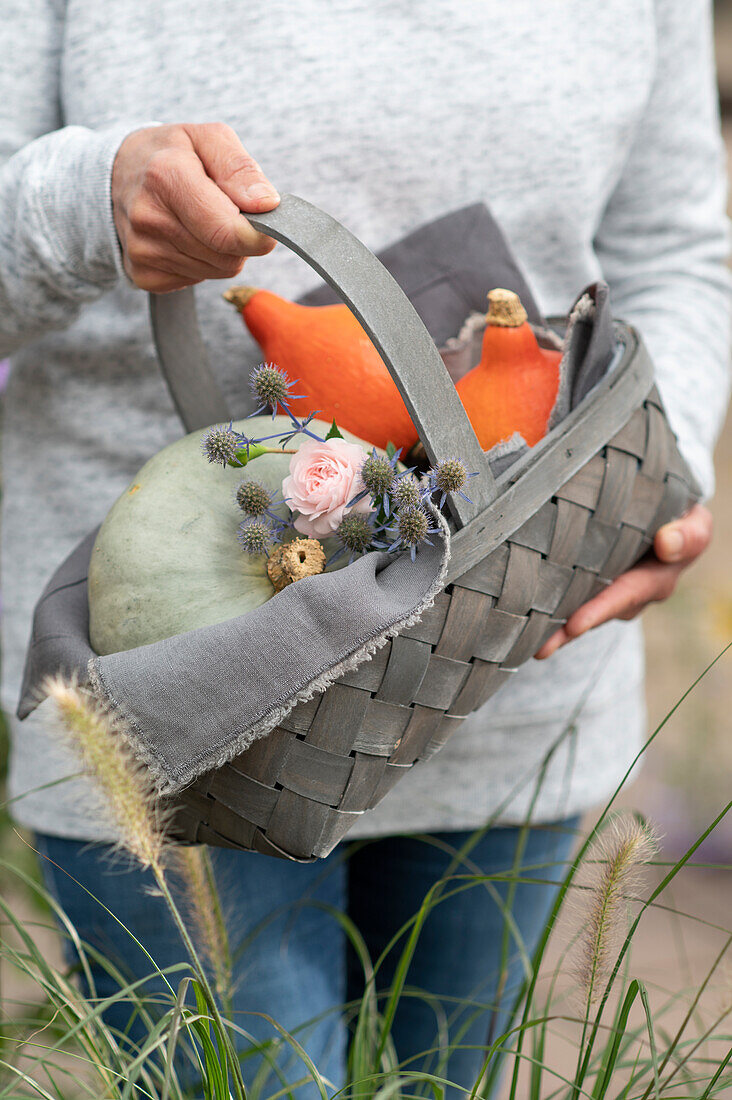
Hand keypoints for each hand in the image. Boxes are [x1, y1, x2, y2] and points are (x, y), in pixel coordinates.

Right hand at [111, 122, 279, 292]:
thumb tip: (267, 204)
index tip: (267, 227)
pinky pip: (196, 281)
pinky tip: (183, 237)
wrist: (116, 174)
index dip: (258, 235)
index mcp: (166, 176)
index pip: (227, 231)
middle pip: (228, 257)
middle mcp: (149, 217)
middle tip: (224, 212)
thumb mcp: (208, 138)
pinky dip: (200, 263)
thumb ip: (240, 168)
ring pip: (216, 271)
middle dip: (239, 238)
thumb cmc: (171, 153)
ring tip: (199, 221)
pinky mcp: (141, 274)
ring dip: (220, 251)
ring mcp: (142, 250)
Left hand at [534, 503, 711, 658]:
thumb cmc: (678, 515)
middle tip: (540, 646)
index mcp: (660, 576)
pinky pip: (574, 600)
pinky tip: (526, 622)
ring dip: (556, 626)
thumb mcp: (694, 522)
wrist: (667, 517)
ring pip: (583, 610)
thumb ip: (688, 534)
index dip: (600, 609)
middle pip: (598, 612)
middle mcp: (637, 591)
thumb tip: (666, 543)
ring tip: (525, 640)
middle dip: (568, 630)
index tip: (575, 625)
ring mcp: (616, 592)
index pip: (629, 593)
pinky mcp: (596, 586)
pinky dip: (551, 610)